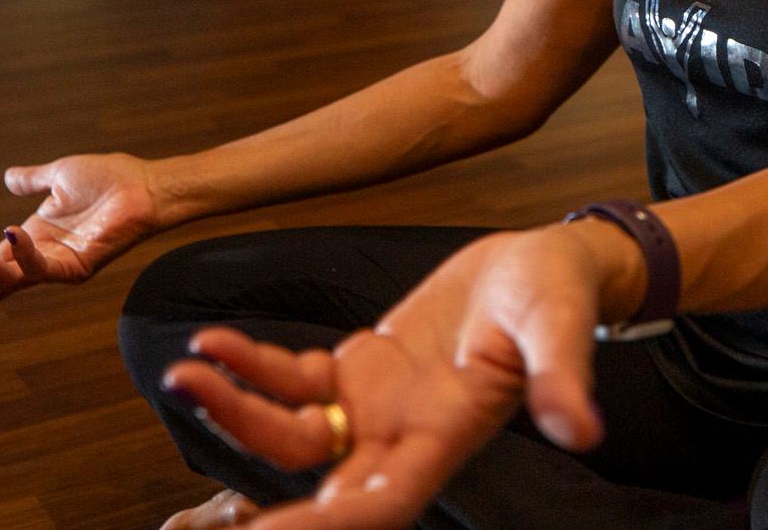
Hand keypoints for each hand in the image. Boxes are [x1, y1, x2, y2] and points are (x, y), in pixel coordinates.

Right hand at [0, 152, 164, 303]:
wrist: (146, 184)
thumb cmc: (110, 179)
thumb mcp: (59, 176)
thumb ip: (32, 179)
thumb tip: (8, 177)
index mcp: (30, 241)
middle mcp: (40, 258)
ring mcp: (58, 266)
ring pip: (10, 282)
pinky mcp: (78, 266)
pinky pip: (43, 267)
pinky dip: (23, 253)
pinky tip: (9, 234)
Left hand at [161, 228, 608, 528]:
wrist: (544, 264)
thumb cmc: (559, 293)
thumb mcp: (562, 326)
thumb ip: (563, 377)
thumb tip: (582, 430)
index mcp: (448, 434)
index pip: (385, 501)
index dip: (332, 526)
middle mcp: (404, 434)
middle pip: (320, 483)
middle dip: (257, 491)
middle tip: (187, 514)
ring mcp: (377, 405)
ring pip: (293, 430)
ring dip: (236, 410)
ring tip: (185, 374)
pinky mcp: (361, 369)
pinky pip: (295, 381)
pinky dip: (253, 367)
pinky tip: (214, 343)